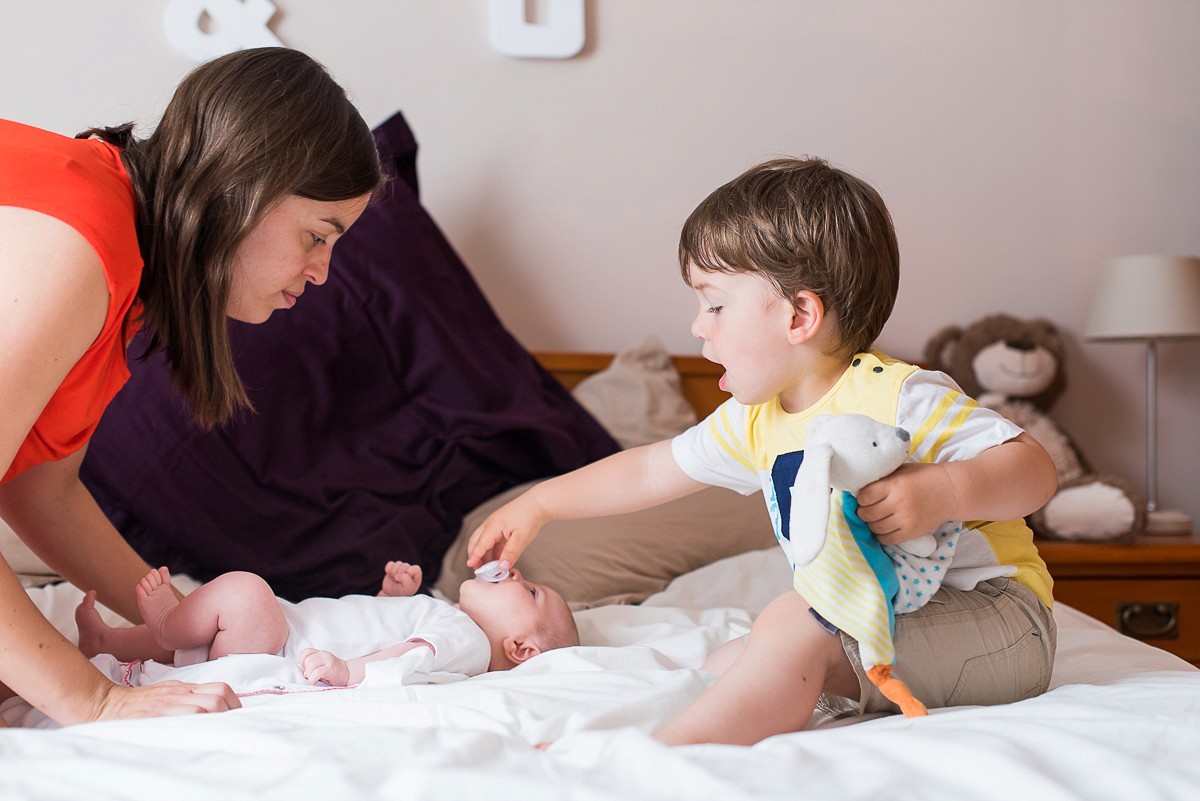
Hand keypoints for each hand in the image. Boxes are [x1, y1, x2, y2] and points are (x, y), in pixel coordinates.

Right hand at [89, 680, 240, 721]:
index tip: (236, 717)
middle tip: (228, 728)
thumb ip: (190, 696)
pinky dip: (193, 728)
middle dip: (228, 714)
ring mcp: (166, 708)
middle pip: (217, 699)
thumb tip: (217, 707)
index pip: (220, 689)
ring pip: (203, 709)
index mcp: (184, 688)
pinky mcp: (153, 719)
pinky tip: (196, 739)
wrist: (105, 704)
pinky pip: (180, 722)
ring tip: (215, 734)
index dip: (234, 703)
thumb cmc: (140, 702)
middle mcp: (178, 696)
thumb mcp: (168, 692)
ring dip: (213, 721)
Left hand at [300, 649, 350, 685]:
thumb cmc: (333, 673)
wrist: (348, 674)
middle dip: (306, 671)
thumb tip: (303, 673)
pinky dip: (312, 679)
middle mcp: (324, 654)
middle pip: (307, 660)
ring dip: (309, 675)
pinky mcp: (331, 668)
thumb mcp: (321, 666)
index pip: (306, 652)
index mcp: (321, 653)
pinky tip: (314, 682)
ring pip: (310, 665)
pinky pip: (317, 672)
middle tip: (311, 677)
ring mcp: (328, 660)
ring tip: (314, 679)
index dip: (303, 661)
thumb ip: (312, 666)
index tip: (306, 670)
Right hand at [379, 561, 421, 596]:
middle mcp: (410, 570)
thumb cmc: (401, 593)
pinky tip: (390, 576)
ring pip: (397, 564)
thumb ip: (406, 580)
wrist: (391, 595)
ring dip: (394, 573)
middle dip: (399, 574)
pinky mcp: (393, 567)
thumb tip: (397, 574)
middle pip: (404, 566)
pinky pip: (390, 564)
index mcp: (417, 574)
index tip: (404, 580)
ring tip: (395, 580)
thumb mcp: (407, 589)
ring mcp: (401, 568)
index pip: (415, 568)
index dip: (408, 573)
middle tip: (398, 582)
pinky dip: (388, 570)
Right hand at [464, 494, 548, 569]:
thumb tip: (502, 566)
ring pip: (482, 540)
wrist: (538, 503)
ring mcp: (494, 524)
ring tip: (486, 566)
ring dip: (481, 553)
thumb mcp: (522, 537)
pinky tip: (495, 559)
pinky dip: (490, 549)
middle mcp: (490, 523)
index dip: (475, 556)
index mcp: (493, 526)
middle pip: (475, 541)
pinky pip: (491, 539)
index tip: (470, 565)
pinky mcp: (500, 525)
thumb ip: (511, 552)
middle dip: (474, 554)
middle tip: (477, 568)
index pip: (480, 544)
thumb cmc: (530, 517)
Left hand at [855, 462, 953, 545]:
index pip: (865, 496)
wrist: (951, 491)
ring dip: (871, 524)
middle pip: (867, 514)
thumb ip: (883, 478)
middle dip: (863, 512)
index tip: (863, 497)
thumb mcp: (902, 470)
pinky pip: (887, 540)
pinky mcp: (912, 532)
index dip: (860, 498)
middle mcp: (899, 503)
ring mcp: (906, 520)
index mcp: (895, 485)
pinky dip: (881, 536)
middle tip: (866, 509)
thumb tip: (860, 486)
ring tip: (876, 518)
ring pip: (875, 528)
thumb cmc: (923, 477)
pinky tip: (884, 528)